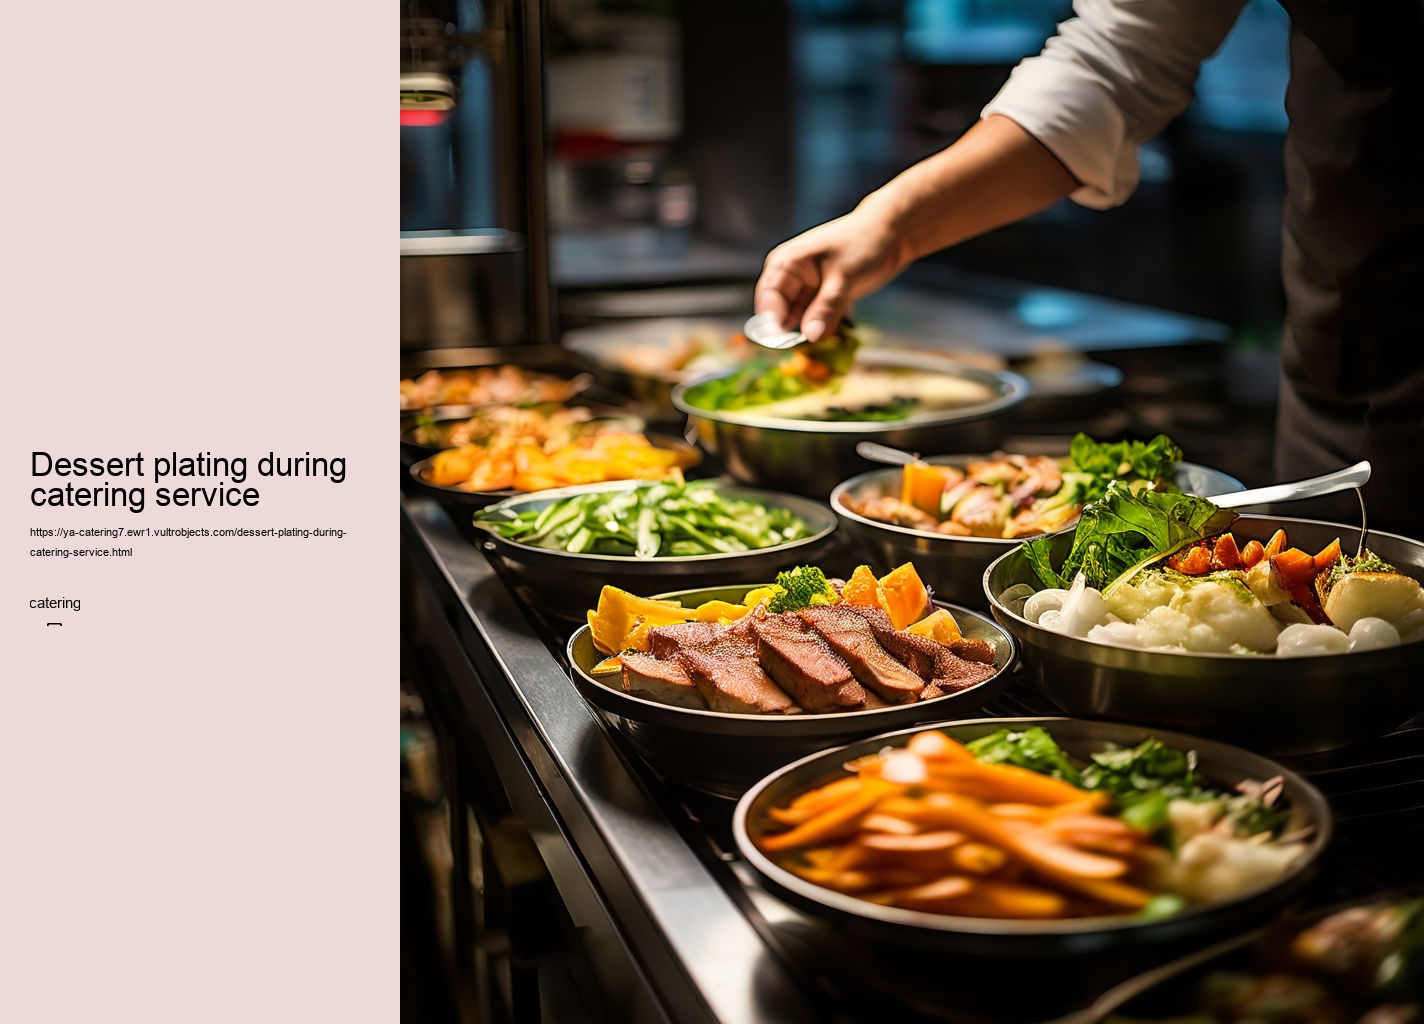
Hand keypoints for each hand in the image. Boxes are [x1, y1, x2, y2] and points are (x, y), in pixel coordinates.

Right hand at [754, 206, 908, 342]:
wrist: (890, 235)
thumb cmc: (863, 245)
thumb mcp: (844, 278)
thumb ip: (826, 308)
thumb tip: (810, 337)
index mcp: (785, 264)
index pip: (769, 301)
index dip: (774, 324)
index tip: (786, 343)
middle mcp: (789, 278)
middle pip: (779, 314)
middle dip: (792, 331)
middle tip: (811, 343)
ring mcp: (804, 289)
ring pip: (797, 321)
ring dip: (809, 331)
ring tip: (828, 330)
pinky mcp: (819, 297)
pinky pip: (813, 320)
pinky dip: (821, 327)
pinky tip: (834, 327)